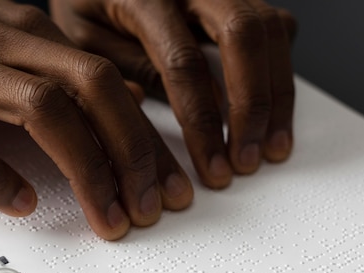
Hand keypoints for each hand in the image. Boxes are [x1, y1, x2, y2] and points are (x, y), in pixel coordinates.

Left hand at [50, 0, 296, 187]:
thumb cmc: (88, 3)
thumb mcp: (84, 39)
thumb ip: (122, 71)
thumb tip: (156, 117)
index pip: (183, 62)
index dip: (203, 121)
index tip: (212, 165)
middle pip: (243, 36)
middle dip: (252, 107)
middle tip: (247, 160)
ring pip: (269, 29)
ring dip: (277, 94)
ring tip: (272, 145)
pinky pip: (273, 24)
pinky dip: (279, 66)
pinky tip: (273, 104)